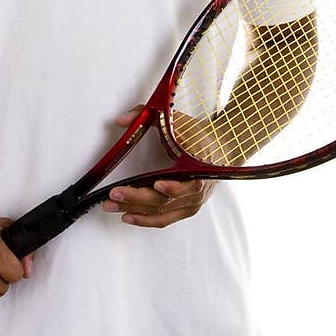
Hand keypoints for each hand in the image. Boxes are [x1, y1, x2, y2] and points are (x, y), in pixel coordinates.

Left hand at [101, 106, 216, 228]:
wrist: (222, 147)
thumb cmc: (199, 135)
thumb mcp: (175, 120)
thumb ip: (145, 115)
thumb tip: (121, 120)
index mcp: (198, 168)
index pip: (186, 184)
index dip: (172, 187)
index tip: (157, 184)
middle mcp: (196, 190)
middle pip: (165, 201)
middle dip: (136, 199)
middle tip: (115, 194)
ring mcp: (191, 202)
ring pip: (161, 214)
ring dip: (136, 212)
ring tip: (114, 206)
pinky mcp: (186, 209)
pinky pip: (164, 219)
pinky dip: (146, 220)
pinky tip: (129, 216)